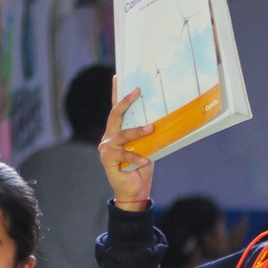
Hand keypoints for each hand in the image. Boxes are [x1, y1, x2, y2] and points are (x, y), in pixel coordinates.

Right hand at [98, 76, 155, 205]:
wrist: (133, 191)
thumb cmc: (140, 169)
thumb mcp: (147, 148)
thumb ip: (148, 136)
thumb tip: (161, 122)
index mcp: (117, 132)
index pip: (116, 110)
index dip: (117, 93)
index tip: (118, 76)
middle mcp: (109, 137)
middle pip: (116, 115)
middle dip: (126, 102)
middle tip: (138, 91)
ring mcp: (106, 148)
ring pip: (123, 135)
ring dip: (138, 131)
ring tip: (151, 128)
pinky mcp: (108, 159)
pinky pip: (125, 155)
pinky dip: (137, 157)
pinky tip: (146, 160)